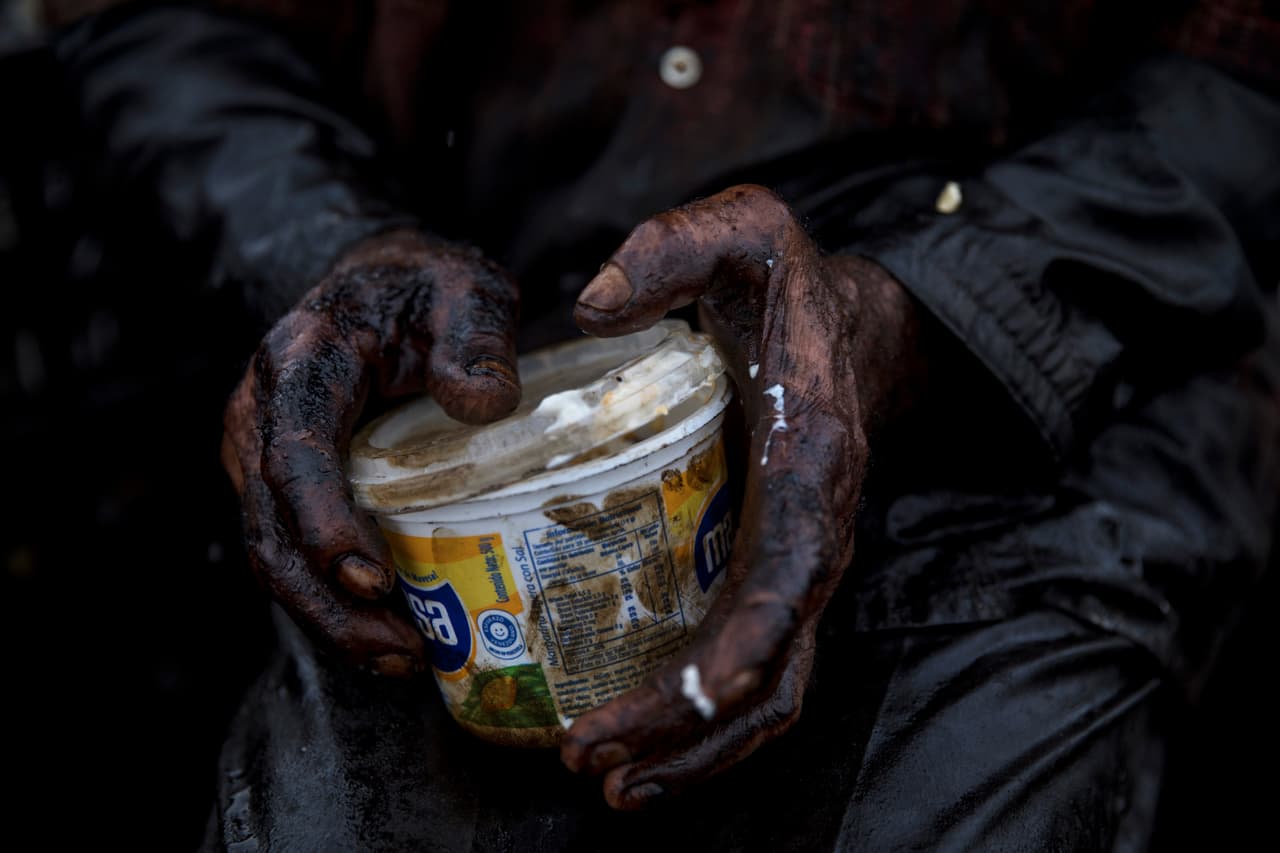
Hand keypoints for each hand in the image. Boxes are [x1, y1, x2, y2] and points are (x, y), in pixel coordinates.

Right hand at [220, 229, 520, 676]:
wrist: (374, 280)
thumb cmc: (421, 286)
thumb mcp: (464, 288)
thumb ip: (475, 336)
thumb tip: (484, 402)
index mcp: (299, 363)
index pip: (295, 456)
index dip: (325, 524)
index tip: (372, 580)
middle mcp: (260, 414)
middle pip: (272, 528)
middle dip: (329, 603)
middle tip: (402, 651)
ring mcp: (259, 453)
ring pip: (273, 552)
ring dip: (329, 617)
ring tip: (401, 660)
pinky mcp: (278, 482)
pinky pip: (290, 549)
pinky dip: (330, 600)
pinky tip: (385, 634)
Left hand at [560, 185, 924, 807]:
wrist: (851, 324)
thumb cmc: (789, 285)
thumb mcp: (743, 231)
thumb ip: (672, 248)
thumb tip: (586, 307)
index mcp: (814, 465)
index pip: (789, 584)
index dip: (739, 656)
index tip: (669, 700)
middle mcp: (816, 536)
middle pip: (772, 671)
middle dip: (688, 732)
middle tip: (591, 768)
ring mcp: (798, 565)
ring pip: (769, 693)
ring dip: (694, 751)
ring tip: (607, 782)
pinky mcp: (770, 572)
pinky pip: (750, 666)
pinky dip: (699, 719)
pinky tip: (634, 736)